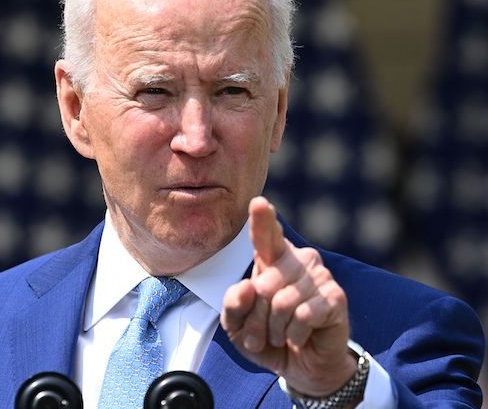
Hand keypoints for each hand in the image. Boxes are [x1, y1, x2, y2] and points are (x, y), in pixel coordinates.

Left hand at [220, 196, 356, 396]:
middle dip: (255, 319)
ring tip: (280, 336)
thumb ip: (233, 304)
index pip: (266, 235)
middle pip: (262, 286)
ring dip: (274, 329)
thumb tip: (248, 286)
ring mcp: (319, 276)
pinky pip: (302, 316)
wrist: (302, 366)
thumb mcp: (237, 326)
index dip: (262, 220)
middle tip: (260, 335)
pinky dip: (295, 335)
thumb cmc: (268, 337)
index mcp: (272, 259)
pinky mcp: (336, 297)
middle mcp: (297, 260)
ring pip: (281, 302)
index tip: (259, 203)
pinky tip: (300, 336)